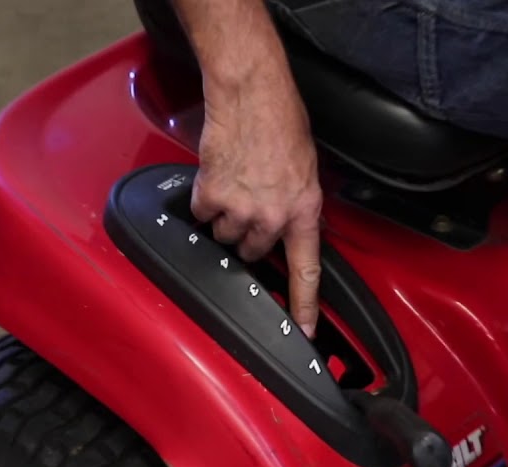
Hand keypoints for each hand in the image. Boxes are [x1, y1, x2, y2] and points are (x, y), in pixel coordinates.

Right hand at [191, 67, 323, 337]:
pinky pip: (201, 212)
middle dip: (247, 234)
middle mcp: (273, 216)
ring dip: (224, 215)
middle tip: (249, 202)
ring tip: (234, 181)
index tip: (303, 332)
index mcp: (304, 210)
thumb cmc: (280, 119)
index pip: (305, 271)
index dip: (304, 306)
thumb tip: (287, 224)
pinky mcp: (211, 196)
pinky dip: (203, 196)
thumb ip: (296, 204)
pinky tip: (217, 172)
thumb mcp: (305, 169)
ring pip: (224, 235)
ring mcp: (240, 209)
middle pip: (252, 252)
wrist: (251, 92)